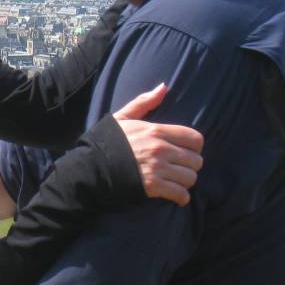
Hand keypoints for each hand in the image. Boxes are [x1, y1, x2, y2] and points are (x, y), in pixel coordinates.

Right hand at [113, 84, 203, 206]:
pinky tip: (174, 195)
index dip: (193, 147)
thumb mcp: (122, 118)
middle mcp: (160, 149)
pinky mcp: (153, 187)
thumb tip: (164, 86)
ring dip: (185, 182)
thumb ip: (144, 102)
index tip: (184, 151)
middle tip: (178, 168)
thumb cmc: (105, 142)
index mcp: (156, 131)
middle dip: (189, 165)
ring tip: (175, 181)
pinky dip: (180, 197)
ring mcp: (157, 169)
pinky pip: (181, 194)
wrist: (89, 168)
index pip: (195, 139)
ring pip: (191, 178)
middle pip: (196, 160)